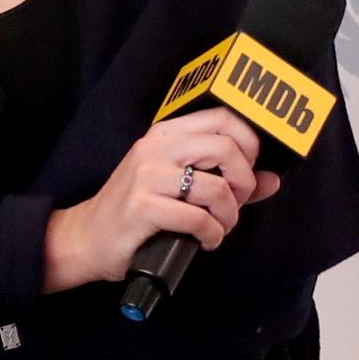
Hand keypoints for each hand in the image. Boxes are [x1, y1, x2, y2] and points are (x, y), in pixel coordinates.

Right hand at [43, 110, 282, 290]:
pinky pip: (197, 218)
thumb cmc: (136, 212)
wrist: (86, 238)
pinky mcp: (141, 207)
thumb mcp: (180, 188)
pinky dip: (212, 235)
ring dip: (228, 216)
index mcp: (165, 135)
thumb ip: (227, 181)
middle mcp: (155, 148)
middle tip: (236, 203)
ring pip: (215, 188)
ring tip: (218, 228)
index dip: (249, 144)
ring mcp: (145, 176)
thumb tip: (272, 180)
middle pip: (226, 147)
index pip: (223, 118)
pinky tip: (205, 241)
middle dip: (243, 181)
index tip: (247, 172)